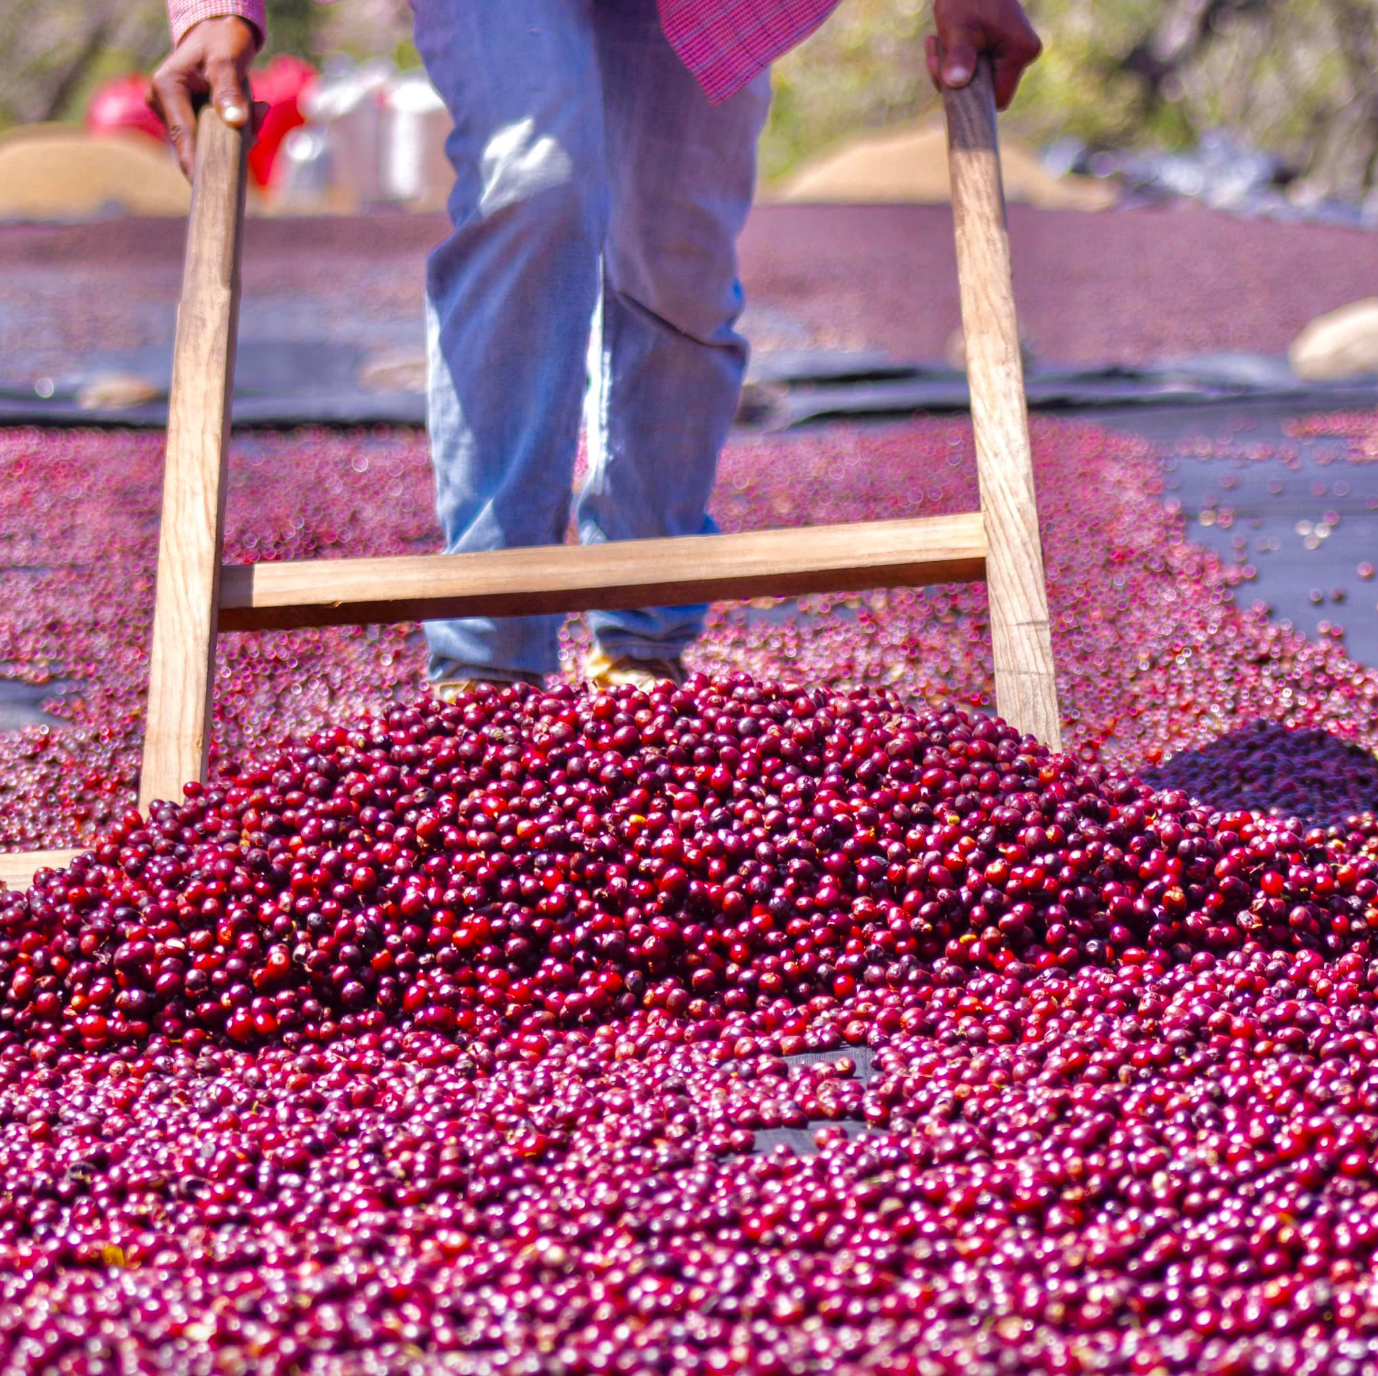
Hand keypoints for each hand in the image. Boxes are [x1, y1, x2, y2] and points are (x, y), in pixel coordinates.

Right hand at [148, 15, 262, 178]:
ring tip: (259, 107)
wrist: (221, 34)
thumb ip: (230, 90)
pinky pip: (218, 139)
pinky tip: (254, 112)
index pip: (183, 136)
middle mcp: (164, 103)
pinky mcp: (190, 121)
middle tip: (259, 118)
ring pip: (213, 143)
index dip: (196, 166)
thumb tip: (235, 121)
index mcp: (166, 88)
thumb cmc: (223, 41)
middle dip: (233, 140)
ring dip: (242, 132)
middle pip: (200, 144)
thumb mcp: (228, 60)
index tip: (206, 192)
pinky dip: (240, 131)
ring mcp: (176, 114)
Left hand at [925, 0, 1042, 109]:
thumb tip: (955, 83)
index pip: (998, 99)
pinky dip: (955, 58)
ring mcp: (1013, 50)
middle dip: (955, 79)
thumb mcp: (958, 28)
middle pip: (986, 89)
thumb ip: (959, 57)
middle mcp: (1023, 54)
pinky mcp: (1001, 46)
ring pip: (977, 78)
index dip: (972, 98)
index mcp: (1021, 52)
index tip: (947, 80)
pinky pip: (976, 65)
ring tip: (934, 42)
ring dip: (950, 67)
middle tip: (932, 58)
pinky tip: (939, 41)